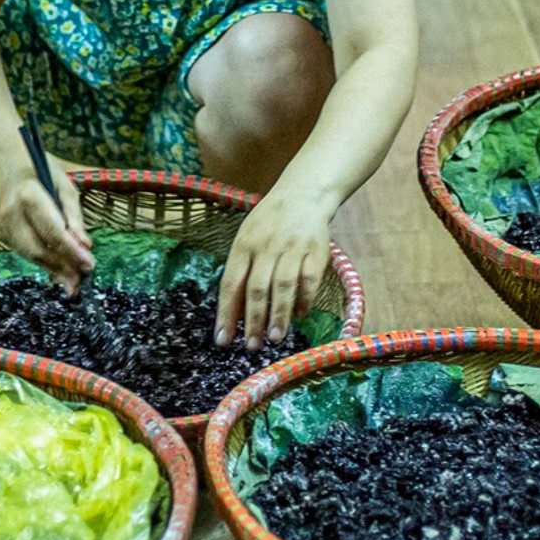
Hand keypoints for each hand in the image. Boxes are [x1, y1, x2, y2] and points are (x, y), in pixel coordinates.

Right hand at [0, 155, 94, 292]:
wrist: (8, 165)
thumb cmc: (42, 172)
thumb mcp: (66, 187)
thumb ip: (75, 217)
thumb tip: (85, 246)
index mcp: (28, 196)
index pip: (52, 232)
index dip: (71, 252)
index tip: (89, 265)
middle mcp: (11, 213)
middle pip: (39, 249)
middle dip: (63, 267)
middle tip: (83, 279)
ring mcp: (3, 225)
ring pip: (31, 256)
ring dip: (54, 269)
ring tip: (74, 280)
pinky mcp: (2, 233)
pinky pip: (26, 252)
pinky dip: (44, 261)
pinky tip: (60, 267)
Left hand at [215, 188, 333, 351]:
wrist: (304, 194)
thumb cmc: (268, 223)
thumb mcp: (247, 239)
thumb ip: (241, 272)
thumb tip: (235, 313)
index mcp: (244, 244)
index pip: (231, 283)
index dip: (226, 313)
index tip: (223, 340)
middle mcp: (267, 246)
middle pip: (257, 288)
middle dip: (254, 320)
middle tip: (252, 346)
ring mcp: (292, 248)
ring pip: (284, 286)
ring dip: (279, 314)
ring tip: (274, 338)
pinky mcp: (316, 250)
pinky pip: (309, 279)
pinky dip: (305, 299)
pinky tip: (300, 315)